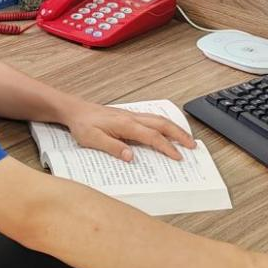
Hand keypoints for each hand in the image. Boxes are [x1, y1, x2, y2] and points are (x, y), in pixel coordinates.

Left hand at [63, 103, 196, 161]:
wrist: (75, 110)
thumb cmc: (83, 125)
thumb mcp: (93, 140)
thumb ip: (112, 147)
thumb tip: (131, 156)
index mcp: (126, 124)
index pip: (152, 136)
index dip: (166, 147)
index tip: (178, 157)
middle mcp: (132, 117)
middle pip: (162, 124)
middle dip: (179, 134)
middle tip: (192, 145)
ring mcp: (131, 115)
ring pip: (159, 119)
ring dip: (174, 128)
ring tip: (186, 138)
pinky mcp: (129, 115)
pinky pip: (152, 118)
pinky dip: (164, 124)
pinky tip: (167, 129)